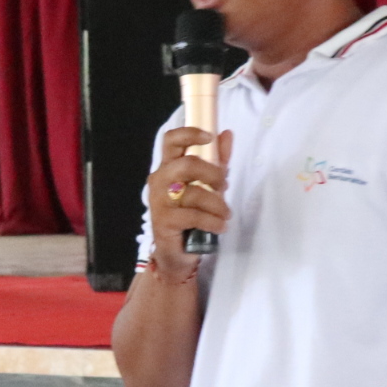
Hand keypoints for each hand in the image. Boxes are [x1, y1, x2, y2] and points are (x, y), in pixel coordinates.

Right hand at [144, 127, 232, 281]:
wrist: (176, 252)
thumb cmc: (190, 214)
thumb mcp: (207, 185)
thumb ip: (217, 160)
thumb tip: (227, 133)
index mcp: (168, 167)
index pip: (171, 141)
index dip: (189, 134)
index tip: (209, 137)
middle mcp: (160, 180)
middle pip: (187, 164)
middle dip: (213, 174)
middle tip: (225, 186)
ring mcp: (159, 201)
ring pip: (194, 193)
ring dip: (218, 205)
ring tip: (226, 215)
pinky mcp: (164, 221)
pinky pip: (194, 216)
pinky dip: (213, 221)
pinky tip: (220, 226)